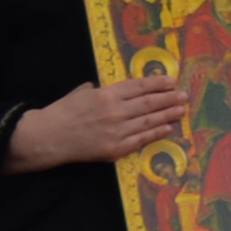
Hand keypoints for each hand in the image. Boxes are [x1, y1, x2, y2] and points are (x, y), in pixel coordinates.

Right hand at [18, 72, 184, 170]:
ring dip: (168, 115)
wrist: (46, 139)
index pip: (139, 87)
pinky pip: (141, 140)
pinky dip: (156, 133)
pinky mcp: (115, 148)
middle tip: (184, 96)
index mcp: (107, 94)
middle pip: (149, 103)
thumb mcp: (79, 93)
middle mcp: (115, 111)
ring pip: (149, 121)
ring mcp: (117, 131)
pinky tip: (168, 128)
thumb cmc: (61, 113)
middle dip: (169, 99)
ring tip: (182, 110)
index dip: (158, 84)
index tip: (172, 81)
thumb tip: (104, 86)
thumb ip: (97, 89)